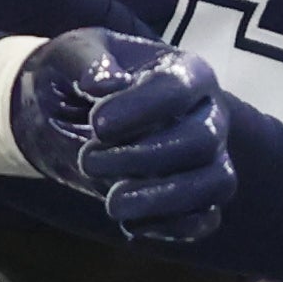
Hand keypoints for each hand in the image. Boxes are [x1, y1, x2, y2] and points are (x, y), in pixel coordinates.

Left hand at [10, 29, 236, 242]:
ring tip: (113, 204)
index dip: (141, 109)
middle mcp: (206, 112)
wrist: (65, 114)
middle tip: (89, 160)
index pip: (179, 89)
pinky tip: (131, 224)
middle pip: (204, 139)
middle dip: (145, 157)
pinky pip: (206, 220)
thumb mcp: (68, 53)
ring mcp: (207, 158)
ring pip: (217, 183)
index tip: (97, 124)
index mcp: (183, 71)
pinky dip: (174, 228)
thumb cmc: (76, 76)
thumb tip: (104, 84)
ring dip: (164, 198)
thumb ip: (86, 60)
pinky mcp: (195, 198)